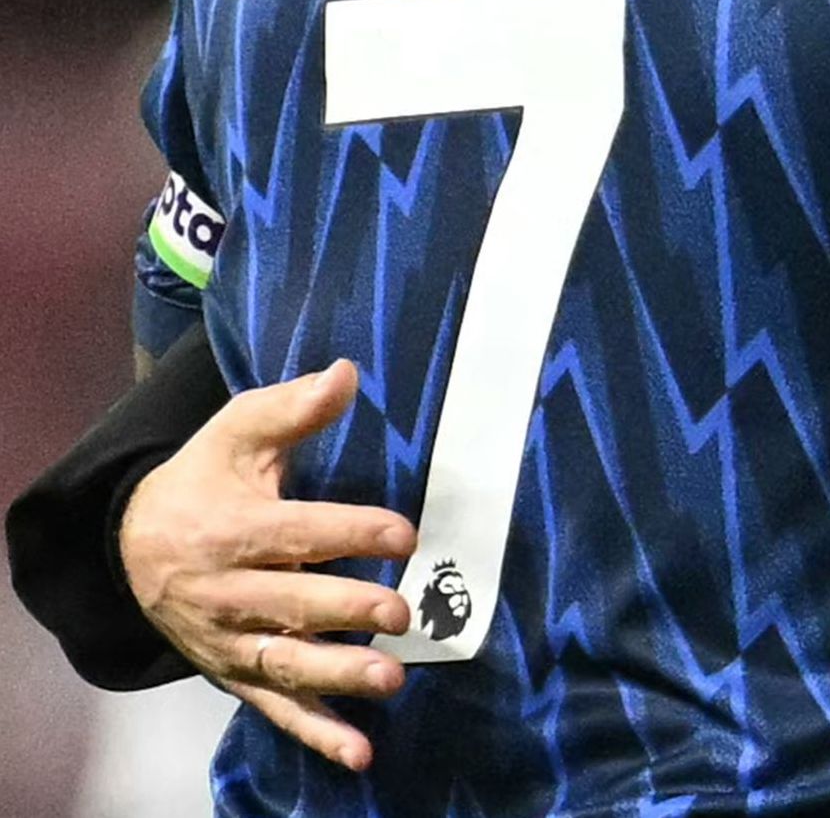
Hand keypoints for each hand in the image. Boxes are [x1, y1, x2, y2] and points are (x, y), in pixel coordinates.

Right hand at [120, 360, 418, 770]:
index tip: (403, 534)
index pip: (297, 533)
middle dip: (346, 610)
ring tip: (390, 680)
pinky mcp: (237, 672)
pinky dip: (316, 732)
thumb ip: (292, 408)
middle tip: (399, 614)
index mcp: (231, 530)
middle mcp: (229, 591)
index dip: (351, 533)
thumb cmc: (203, 480)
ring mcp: (231, 639)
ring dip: (338, 676)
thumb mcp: (236, 433)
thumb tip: (347, 373)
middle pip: (293, 603)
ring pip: (287, 662)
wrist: (131, 544)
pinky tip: (360, 752)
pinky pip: (277, 706)